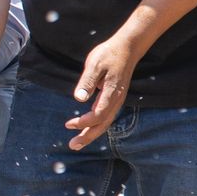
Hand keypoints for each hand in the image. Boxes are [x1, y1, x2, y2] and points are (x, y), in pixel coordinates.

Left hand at [67, 34, 139, 149]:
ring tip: (77, 142)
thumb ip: (87, 82)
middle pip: (102, 124)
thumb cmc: (109, 55)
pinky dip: (96, 125)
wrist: (127, 48)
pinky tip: (86, 128)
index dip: (84, 122)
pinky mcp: (115, 98)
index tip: (69, 124)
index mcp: (112, 93)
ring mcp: (117, 100)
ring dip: (91, 133)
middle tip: (72, 146)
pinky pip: (106, 116)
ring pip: (105, 122)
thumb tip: (79, 99)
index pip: (98, 115)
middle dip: (87, 136)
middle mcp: (117, 100)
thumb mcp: (95, 64)